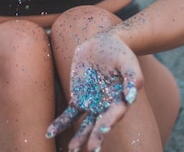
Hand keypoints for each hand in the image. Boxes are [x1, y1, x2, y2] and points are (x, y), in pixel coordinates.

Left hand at [47, 33, 140, 150]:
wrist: (103, 43)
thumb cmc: (119, 53)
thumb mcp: (128, 61)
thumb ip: (132, 77)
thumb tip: (132, 95)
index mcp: (120, 99)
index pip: (115, 113)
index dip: (110, 121)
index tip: (103, 129)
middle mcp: (106, 106)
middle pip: (101, 123)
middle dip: (96, 136)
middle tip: (92, 148)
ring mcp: (92, 104)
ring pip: (85, 125)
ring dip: (79, 137)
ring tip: (72, 148)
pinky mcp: (78, 98)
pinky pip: (69, 114)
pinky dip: (61, 123)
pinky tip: (51, 132)